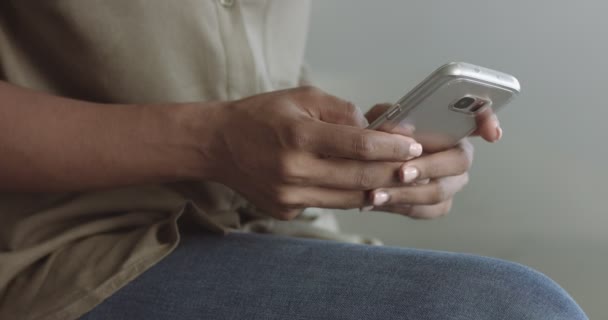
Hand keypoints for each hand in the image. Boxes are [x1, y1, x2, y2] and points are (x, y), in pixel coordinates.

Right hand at [201, 87, 423, 219]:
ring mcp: (288, 196)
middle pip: (360, 178)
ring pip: (348, 199)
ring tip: (396, 179)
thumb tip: (378, 129)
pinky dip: (347, 197)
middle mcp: (293, 171)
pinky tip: (361, 188)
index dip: (392, 147)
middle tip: (415, 167)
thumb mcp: (302, 98)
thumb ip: (342, 111)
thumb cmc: (261, 116)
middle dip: (393, 172)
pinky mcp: (285, 211)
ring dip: (377, 189)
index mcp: (299, 136)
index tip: (413, 146)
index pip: (360, 146)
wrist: (217, 144)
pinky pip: (326, 205)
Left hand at [362, 103, 502, 218]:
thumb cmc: (378, 136)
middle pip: (458, 161)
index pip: (481, 118)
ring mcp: (451, 182)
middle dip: (429, 167)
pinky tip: (377, 202)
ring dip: (407, 193)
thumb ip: (389, 119)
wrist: (364, 164)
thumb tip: (401, 129)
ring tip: (376, 194)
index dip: (489, 122)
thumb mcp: (379, 119)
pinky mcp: (438, 205)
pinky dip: (400, 206)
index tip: (492, 134)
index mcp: (450, 127)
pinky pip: (426, 210)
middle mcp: (457, 154)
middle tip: (401, 172)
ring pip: (439, 191)